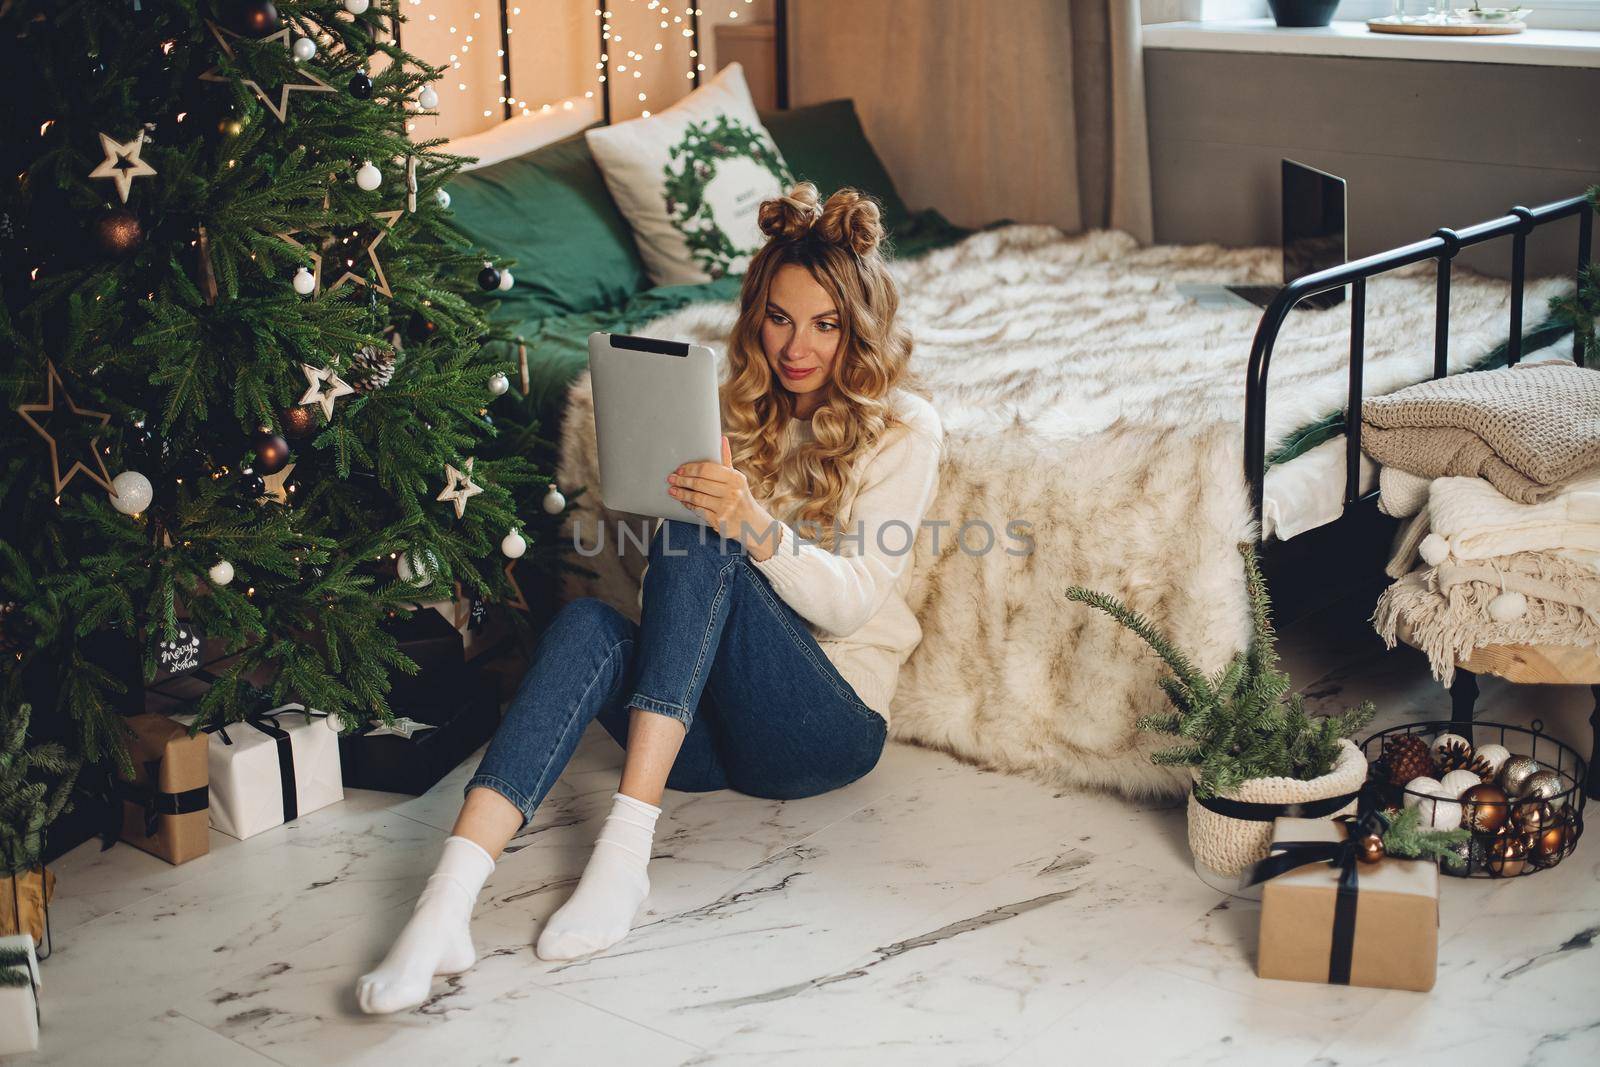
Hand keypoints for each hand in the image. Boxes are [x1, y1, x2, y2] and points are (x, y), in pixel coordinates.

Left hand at [668, 436, 777, 559]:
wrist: (752, 523)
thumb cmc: (740, 497)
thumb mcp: (737, 478)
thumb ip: (726, 460)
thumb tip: (722, 439)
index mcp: (735, 478)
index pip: (708, 469)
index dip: (691, 468)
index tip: (680, 469)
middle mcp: (732, 492)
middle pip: (700, 483)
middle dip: (682, 480)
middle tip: (671, 478)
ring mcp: (726, 507)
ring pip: (697, 497)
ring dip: (682, 493)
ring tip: (672, 490)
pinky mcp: (720, 521)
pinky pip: (699, 510)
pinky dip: (689, 505)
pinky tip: (683, 501)